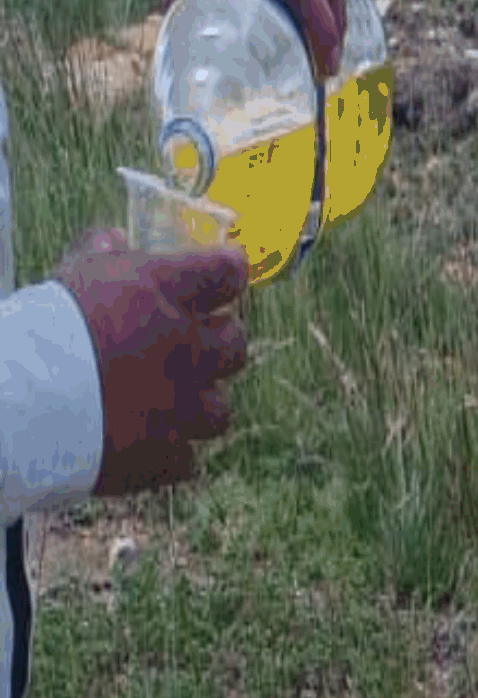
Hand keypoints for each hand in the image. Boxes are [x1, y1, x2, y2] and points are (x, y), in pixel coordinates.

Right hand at [54, 230, 249, 497]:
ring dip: (200, 403)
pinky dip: (168, 452)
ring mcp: (181, 407)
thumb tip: (114, 239)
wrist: (20, 403)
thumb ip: (97, 255)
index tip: (228, 271)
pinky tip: (146, 443)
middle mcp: (184, 351)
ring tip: (172, 401)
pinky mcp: (166, 456)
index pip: (222, 274)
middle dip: (222, 341)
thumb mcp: (68, 277)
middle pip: (235, 345)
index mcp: (160, 297)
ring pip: (220, 409)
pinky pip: (185, 458)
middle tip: (200, 342)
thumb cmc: (41, 330)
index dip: (228, 271)